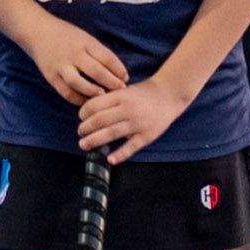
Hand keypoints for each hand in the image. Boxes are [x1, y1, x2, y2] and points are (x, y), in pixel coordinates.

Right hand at [25, 18, 127, 105]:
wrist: (37, 31)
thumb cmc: (66, 35)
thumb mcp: (84, 37)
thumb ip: (97, 52)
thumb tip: (116, 71)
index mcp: (85, 42)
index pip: (107, 57)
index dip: (119, 69)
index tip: (126, 78)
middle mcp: (74, 54)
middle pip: (96, 71)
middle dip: (111, 82)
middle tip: (120, 89)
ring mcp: (61, 66)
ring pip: (78, 83)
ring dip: (92, 91)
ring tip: (102, 95)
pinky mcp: (51, 76)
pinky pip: (65, 91)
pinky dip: (77, 98)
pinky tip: (86, 101)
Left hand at [76, 72, 190, 158]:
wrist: (169, 94)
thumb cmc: (144, 92)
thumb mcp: (125, 89)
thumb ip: (110, 99)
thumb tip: (89, 111)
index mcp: (121, 96)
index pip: (95, 105)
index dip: (84, 112)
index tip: (81, 117)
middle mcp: (128, 109)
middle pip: (100, 120)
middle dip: (85, 127)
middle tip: (80, 132)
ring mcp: (138, 123)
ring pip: (111, 133)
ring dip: (94, 140)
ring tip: (84, 144)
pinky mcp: (147, 135)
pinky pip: (131, 147)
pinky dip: (120, 154)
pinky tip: (110, 159)